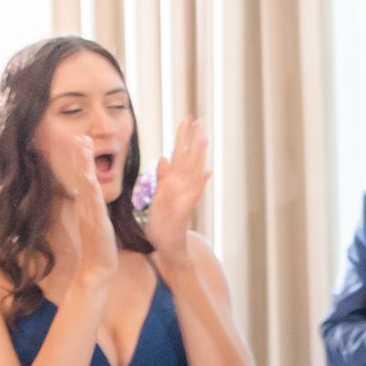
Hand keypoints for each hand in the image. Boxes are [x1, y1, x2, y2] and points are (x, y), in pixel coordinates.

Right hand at [51, 131, 119, 284]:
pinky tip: (88, 179)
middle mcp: (86, 207)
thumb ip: (97, 206)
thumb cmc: (100, 245)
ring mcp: (89, 214)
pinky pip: (92, 205)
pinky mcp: (96, 224)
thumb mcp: (99, 220)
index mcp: (89, 205)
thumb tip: (95, 193)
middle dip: (80, 156)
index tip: (82, 140)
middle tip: (79, 136)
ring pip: (85, 186)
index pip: (84, 177)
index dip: (82, 159)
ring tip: (82, 148)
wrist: (98, 267)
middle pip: (81, 177)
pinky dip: (90, 191)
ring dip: (83, 166)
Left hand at [142, 117, 208, 263]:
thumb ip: (162, 178)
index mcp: (174, 183)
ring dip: (199, 156)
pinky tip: (206, 173)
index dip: (183, 138)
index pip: (180, 155)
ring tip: (204, 139)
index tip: (187, 120)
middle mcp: (182, 187)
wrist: (169, 246)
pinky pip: (193, 194)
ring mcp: (185, 198)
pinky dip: (200, 184)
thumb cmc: (163, 224)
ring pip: (194, 172)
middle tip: (198, 119)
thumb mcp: (158, 197)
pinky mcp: (183, 210)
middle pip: (189, 158)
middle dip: (193, 139)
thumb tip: (163, 158)